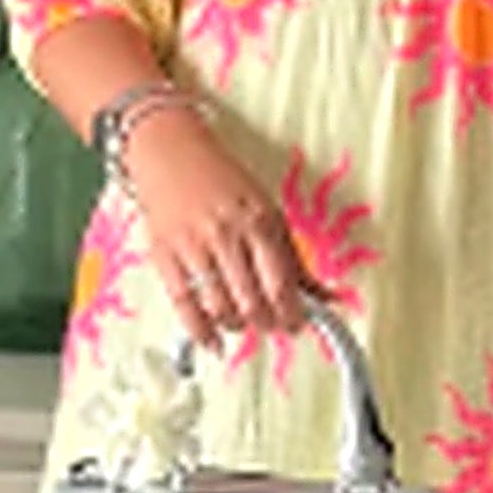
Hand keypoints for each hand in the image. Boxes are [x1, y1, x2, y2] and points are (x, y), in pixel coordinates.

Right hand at [119, 105, 329, 350]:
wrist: (171, 152)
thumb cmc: (223, 181)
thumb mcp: (268, 211)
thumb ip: (294, 257)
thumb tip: (327, 296)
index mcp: (259, 222)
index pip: (281, 284)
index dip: (292, 315)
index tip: (296, 325)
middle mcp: (227, 235)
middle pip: (252, 302)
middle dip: (267, 323)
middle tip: (272, 326)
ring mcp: (193, 247)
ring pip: (221, 308)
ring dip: (238, 326)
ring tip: (244, 323)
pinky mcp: (164, 256)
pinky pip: (184, 305)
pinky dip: (201, 331)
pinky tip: (213, 340)